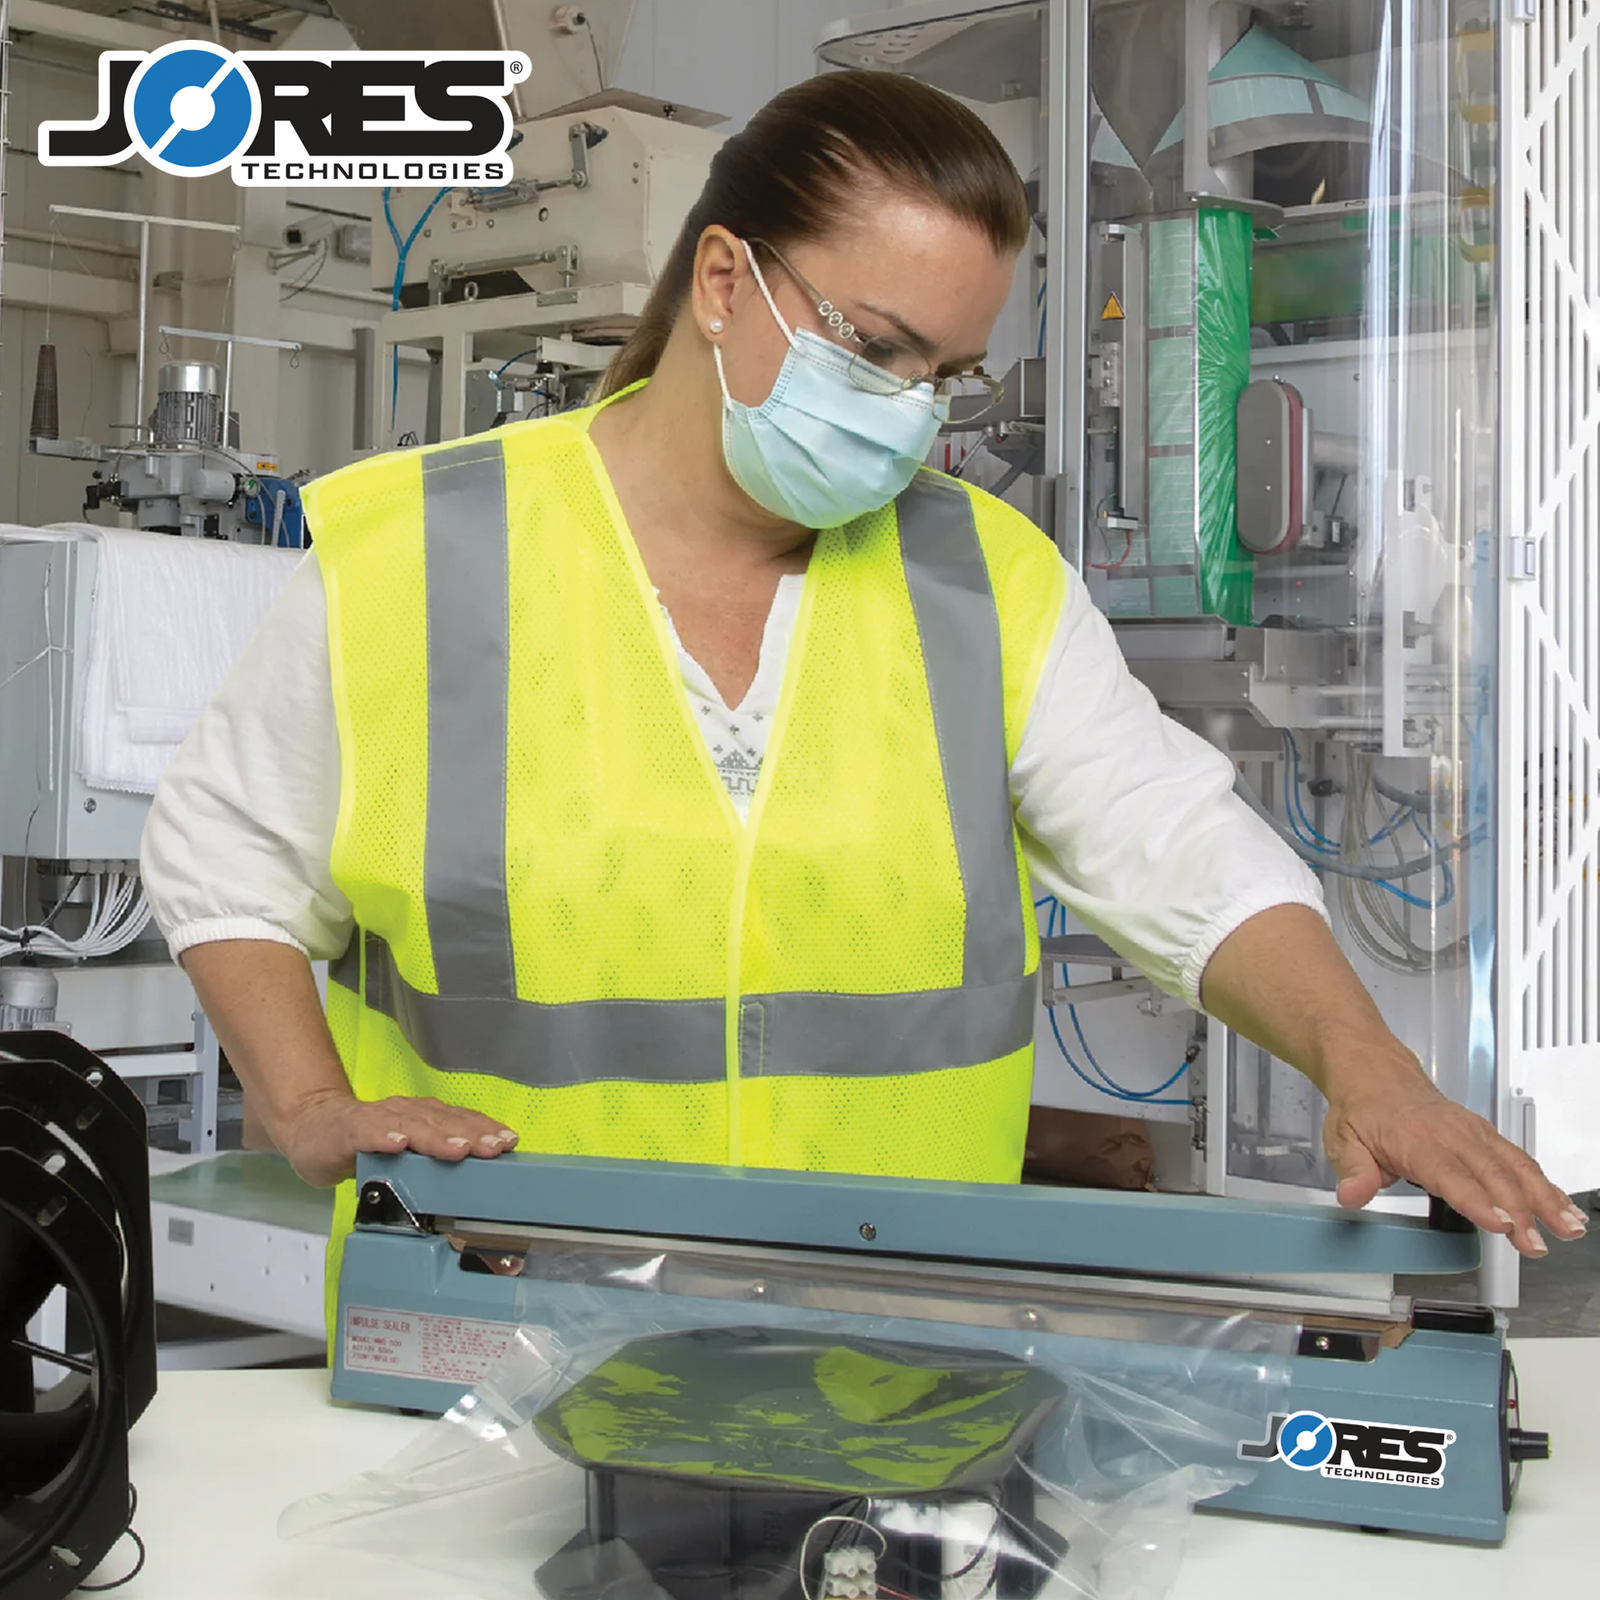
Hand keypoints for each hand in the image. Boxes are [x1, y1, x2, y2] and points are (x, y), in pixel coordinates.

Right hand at [275, 1088, 518, 1187]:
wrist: (311, 1127)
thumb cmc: (363, 1141)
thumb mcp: (406, 1150)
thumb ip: (434, 1159)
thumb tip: (478, 1178)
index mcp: (422, 1117)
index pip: (460, 1120)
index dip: (485, 1130)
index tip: (509, 1142)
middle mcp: (404, 1113)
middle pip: (443, 1122)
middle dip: (472, 1135)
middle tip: (494, 1148)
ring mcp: (377, 1120)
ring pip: (412, 1125)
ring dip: (437, 1137)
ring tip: (458, 1149)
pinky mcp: (348, 1131)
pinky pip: (368, 1132)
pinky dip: (384, 1137)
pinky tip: (399, 1144)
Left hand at [1321, 1053, 1586, 1256]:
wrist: (1375, 1074)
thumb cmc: (1362, 1110)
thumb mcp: (1343, 1141)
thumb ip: (1354, 1172)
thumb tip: (1352, 1196)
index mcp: (1417, 1140)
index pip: (1450, 1174)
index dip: (1477, 1201)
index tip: (1501, 1225)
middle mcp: (1452, 1135)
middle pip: (1492, 1175)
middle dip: (1519, 1212)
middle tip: (1534, 1246)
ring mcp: (1474, 1133)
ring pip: (1515, 1167)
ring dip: (1544, 1199)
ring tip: (1568, 1229)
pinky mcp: (1486, 1135)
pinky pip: (1519, 1159)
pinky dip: (1544, 1185)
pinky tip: (1562, 1209)